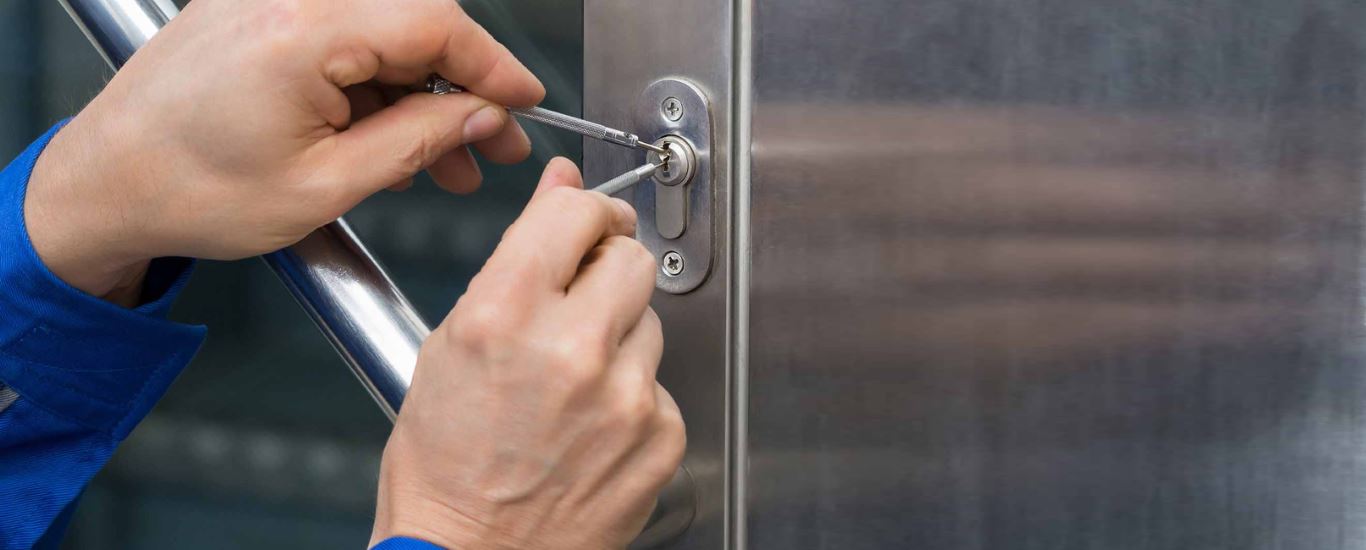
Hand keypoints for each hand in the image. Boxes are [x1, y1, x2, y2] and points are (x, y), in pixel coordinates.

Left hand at [24, 0, 543, 303]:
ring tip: (442, 163)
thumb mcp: (325, 187)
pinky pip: (338, 40)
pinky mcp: (252, 14)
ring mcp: (263, 0)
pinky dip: (373, 86)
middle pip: (410, 24)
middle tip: (490, 147)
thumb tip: (480, 117)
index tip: (524, 103)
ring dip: (418, 96)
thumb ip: (415, 143)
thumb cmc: (189, 193)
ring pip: (378, 36)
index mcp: (301, 33)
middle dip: (460, 89)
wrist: (103, 188)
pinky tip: (390, 139)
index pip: (433, 24)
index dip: (493, 66)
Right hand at [371, 159, 685, 549]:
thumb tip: (561, 191)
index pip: (577, 212)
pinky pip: (659, 383)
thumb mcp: (450, 347)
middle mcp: (572, 350)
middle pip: (630, 258)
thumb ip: (515, 260)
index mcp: (504, 315)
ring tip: (572, 383)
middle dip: (606, 269)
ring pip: (649, 320)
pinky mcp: (660, 436)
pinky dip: (632, 395)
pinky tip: (592, 425)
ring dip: (618, 336)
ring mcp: (625, 396)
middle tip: (580, 301)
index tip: (588, 221)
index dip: (585, 210)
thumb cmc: (444, 470)